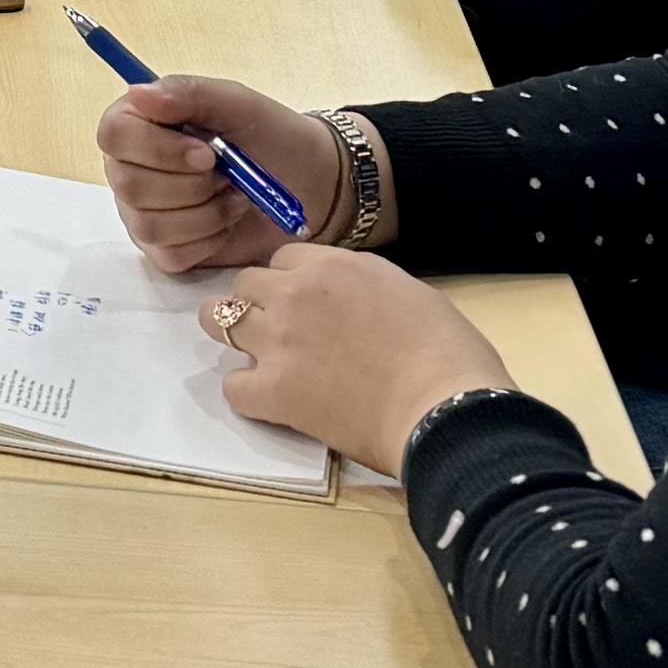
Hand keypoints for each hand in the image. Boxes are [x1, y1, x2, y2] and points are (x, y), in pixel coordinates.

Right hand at [92, 71, 345, 274]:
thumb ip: (189, 92)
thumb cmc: (273, 138)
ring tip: (232, 195)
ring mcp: (143, 212)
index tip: (206, 153)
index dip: (156, 149)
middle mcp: (131, 167)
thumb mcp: (238, 103)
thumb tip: (138, 94)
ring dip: (205, 212)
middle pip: (129, 185)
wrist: (310, 185)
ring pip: (150, 224)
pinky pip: (171, 254)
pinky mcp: (164, 250)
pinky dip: (209, 239)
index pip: (114, 135)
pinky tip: (227, 221)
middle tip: (227, 175)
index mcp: (140, 122)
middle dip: (190, 185)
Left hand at [185, 248, 515, 479]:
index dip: (292, 282)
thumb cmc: (449, 353)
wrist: (447, 409)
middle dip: (258, 304)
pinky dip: (248, 395)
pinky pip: (232, 386)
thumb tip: (351, 300)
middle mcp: (296, 293)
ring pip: (218, 320)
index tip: (306, 305)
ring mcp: (279, 340)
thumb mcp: (410, 292)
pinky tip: (272, 403)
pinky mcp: (274, 390)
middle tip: (281, 332)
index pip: (284, 258)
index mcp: (334, 264)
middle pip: (246, 284)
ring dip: (234, 336)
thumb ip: (365, 287)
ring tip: (258, 358)